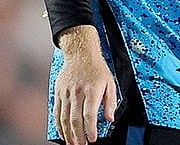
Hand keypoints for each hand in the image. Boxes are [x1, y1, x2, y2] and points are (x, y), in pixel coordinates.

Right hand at [55, 26, 117, 143]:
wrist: (80, 55)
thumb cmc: (97, 69)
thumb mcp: (111, 83)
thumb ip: (111, 102)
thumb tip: (110, 118)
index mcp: (92, 90)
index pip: (89, 114)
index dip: (90, 128)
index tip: (92, 139)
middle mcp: (77, 93)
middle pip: (75, 119)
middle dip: (78, 135)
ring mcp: (66, 93)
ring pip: (64, 118)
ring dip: (68, 133)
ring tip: (72, 143)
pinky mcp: (58, 93)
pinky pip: (57, 112)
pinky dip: (59, 125)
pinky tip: (63, 133)